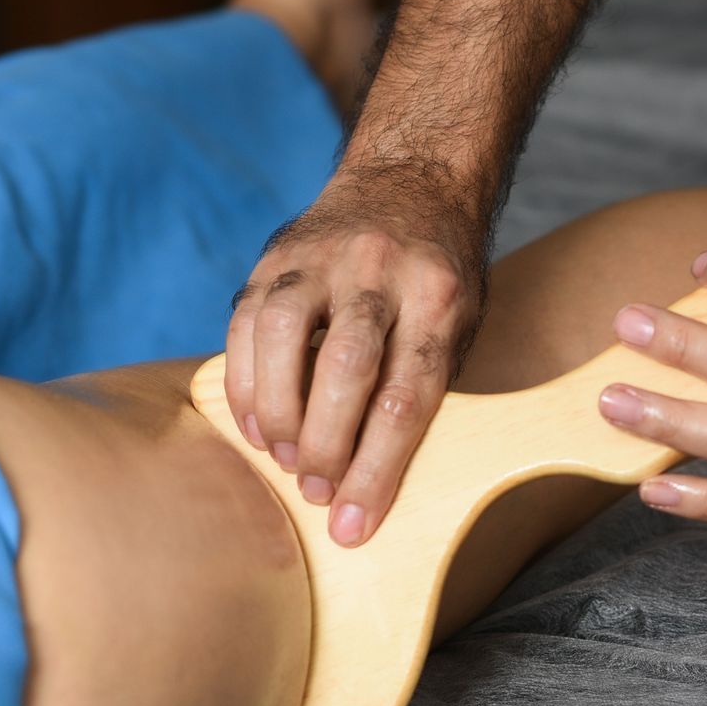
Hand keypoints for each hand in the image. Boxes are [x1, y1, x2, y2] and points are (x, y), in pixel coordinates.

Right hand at [229, 156, 486, 545]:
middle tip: (317, 492)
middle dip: (326, 445)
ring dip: (278, 414)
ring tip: (286, 460)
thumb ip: (422, 387)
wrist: (412, 179)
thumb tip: (370, 484)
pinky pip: (247, 323)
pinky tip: (257, 424)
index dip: (377, 468)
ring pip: (284, 336)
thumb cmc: (439, 278)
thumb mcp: (461, 324)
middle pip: (347, 367)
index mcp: (440, 295)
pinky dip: (245, 382)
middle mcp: (380, 269)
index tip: (353, 526)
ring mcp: (322, 256)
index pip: (407, 394)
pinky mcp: (277, 255)